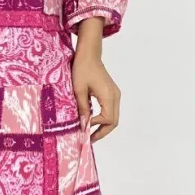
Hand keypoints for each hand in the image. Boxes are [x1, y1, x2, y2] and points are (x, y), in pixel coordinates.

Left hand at [71, 21, 120, 141]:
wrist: (89, 54)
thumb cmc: (82, 69)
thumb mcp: (79, 90)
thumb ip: (83, 108)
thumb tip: (83, 125)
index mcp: (108, 95)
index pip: (107, 119)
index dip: (95, 126)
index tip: (83, 128)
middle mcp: (115, 96)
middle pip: (114, 121)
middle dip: (102, 132)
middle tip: (89, 139)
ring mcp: (115, 94)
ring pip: (114, 117)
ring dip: (103, 126)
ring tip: (90, 132)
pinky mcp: (112, 92)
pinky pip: (111, 110)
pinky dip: (104, 118)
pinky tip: (92, 121)